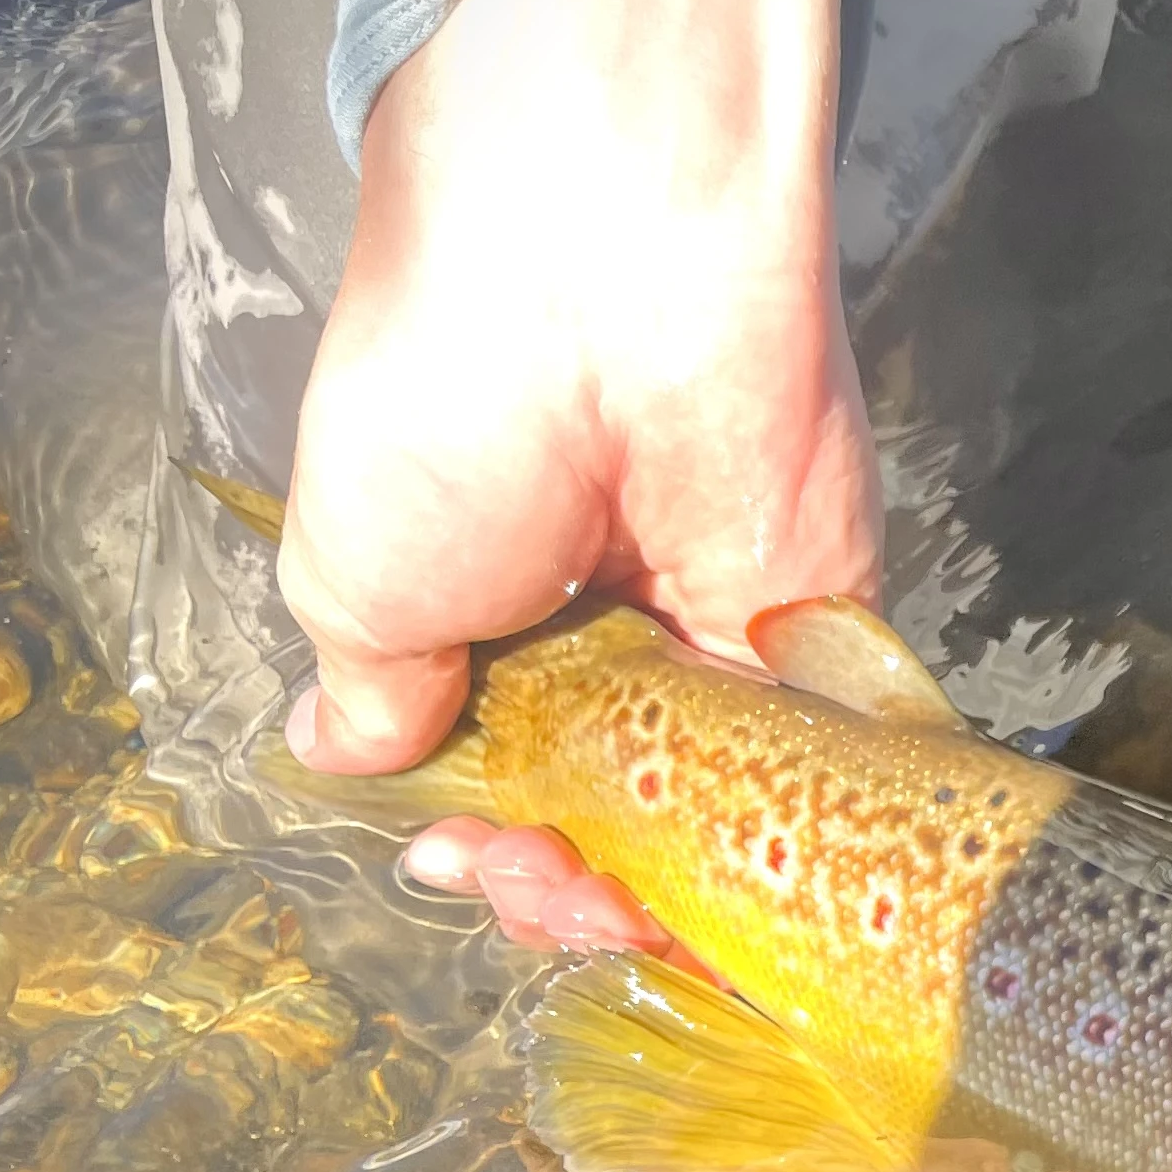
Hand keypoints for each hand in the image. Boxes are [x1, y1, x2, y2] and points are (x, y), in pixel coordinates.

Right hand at [276, 0, 872, 961]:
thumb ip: (377, 687)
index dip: (481, 842)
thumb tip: (345, 753)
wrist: (603, 279)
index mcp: (491, 613)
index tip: (448, 858)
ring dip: (648, 892)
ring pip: (706, 828)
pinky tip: (698, 886)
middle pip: (608, 819)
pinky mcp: (826, 643)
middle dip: (559, 885)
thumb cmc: (449, 406)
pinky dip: (762, 857)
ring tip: (583, 890)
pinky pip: (808, 791)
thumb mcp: (358, 570)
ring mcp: (721, 648)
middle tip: (521, 880)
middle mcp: (609, 641)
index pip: (502, 772)